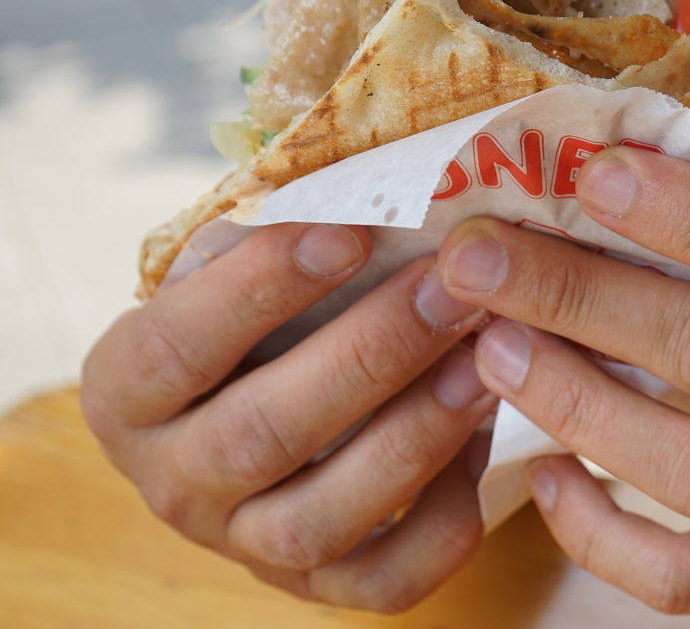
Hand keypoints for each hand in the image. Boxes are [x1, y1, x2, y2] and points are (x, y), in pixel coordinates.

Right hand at [82, 222, 497, 611]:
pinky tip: (487, 443)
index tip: (352, 229)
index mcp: (130, 393)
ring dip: (414, 434)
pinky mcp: (319, 590)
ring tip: (485, 361)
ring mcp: (244, 546)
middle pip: (263, 432)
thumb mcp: (239, 273)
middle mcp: (173, 482)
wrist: (256, 420)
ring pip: (321, 516)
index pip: (178, 344)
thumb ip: (277, 237)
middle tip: (452, 287)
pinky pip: (384, 581)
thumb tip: (366, 174)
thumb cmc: (262, 320)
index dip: (262, 287)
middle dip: (369, 354)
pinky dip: (443, 520)